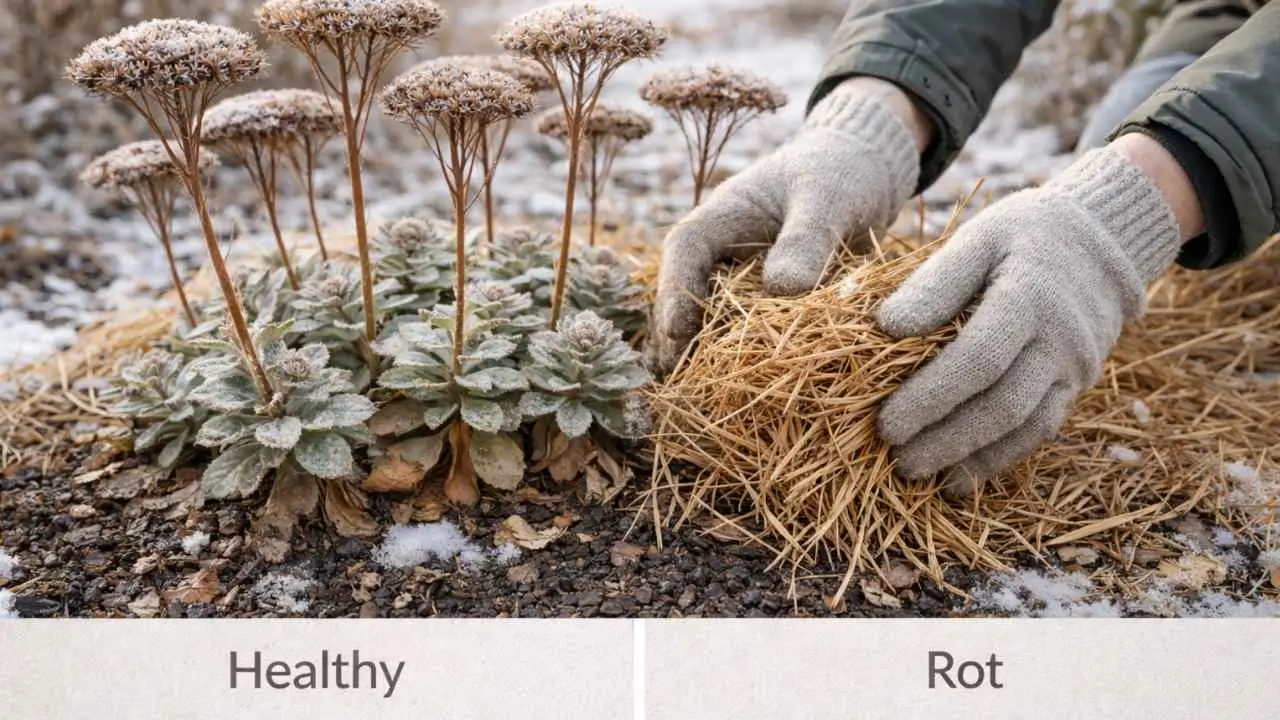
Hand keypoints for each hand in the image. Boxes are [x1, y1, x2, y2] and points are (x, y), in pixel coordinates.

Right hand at [648, 78, 923, 373]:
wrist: (868, 170)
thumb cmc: (842, 171)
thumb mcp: (828, 198)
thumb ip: (807, 238)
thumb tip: (784, 289)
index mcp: (722, 217)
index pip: (684, 252)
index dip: (674, 292)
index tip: (678, 332)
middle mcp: (722, 253)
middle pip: (686, 298)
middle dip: (683, 341)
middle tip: (688, 385)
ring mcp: (742, 281)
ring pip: (712, 321)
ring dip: (712, 356)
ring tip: (714, 400)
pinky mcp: (767, 304)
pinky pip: (748, 333)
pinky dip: (748, 359)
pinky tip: (756, 393)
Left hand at [876, 147, 1182, 495]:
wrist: (1104, 241)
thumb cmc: (1024, 236)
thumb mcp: (979, 238)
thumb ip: (935, 282)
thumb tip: (887, 327)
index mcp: (1029, 297)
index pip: (978, 359)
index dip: (930, 397)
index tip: (886, 424)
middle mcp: (1060, 340)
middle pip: (1001, 404)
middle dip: (944, 439)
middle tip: (895, 458)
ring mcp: (1074, 368)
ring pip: (1024, 427)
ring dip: (968, 457)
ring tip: (917, 474)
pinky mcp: (1077, 386)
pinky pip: (1040, 431)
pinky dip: (998, 459)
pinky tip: (958, 478)